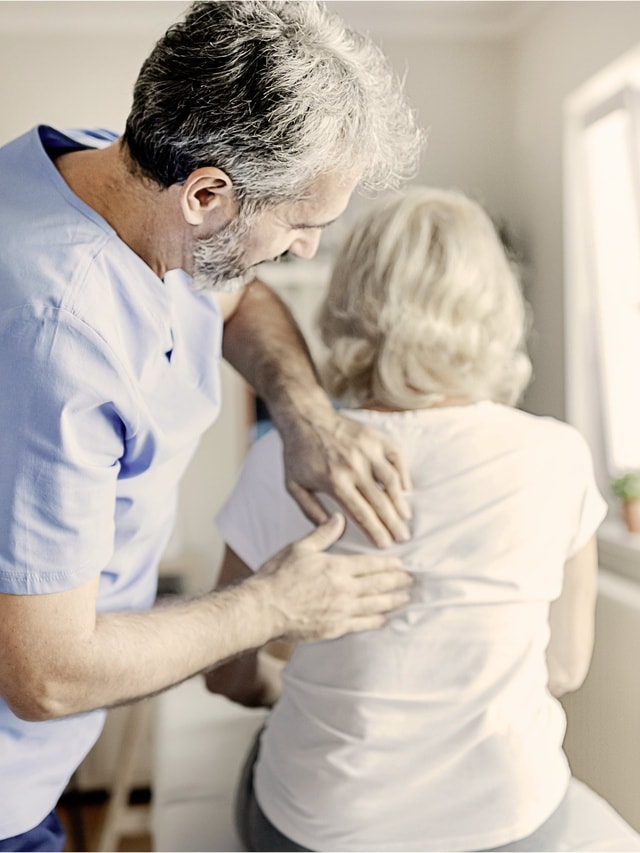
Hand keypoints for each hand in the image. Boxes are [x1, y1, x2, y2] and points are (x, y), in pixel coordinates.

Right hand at [254, 513, 412, 641]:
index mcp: (336, 567)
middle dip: (397, 582)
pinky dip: (375, 621)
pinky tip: (384, 619)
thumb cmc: (277, 576)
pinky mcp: (334, 628)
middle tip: (412, 580)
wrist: (263, 608)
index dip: (389, 564)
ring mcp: (341, 610)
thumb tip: (339, 517)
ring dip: (392, 600)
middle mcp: (343, 589)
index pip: (370, 564)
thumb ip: (322, 534)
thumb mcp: (299, 548)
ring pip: (374, 605)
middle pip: (377, 584)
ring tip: (406, 598)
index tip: (402, 563)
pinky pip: (361, 624)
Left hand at [280, 407, 412, 548]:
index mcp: (334, 481)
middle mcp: (353, 466)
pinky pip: (396, 456)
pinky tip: (406, 488)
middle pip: (379, 501)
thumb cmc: (298, 454)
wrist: (305, 418)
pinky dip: (404, 472)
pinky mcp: (374, 437)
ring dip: (400, 501)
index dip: (374, 531)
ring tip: (406, 518)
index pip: (360, 513)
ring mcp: (366, 450)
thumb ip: (310, 510)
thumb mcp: (294, 486)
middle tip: (403, 538)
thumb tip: (334, 528)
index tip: (384, 545)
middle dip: (392, 523)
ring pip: (391, 480)